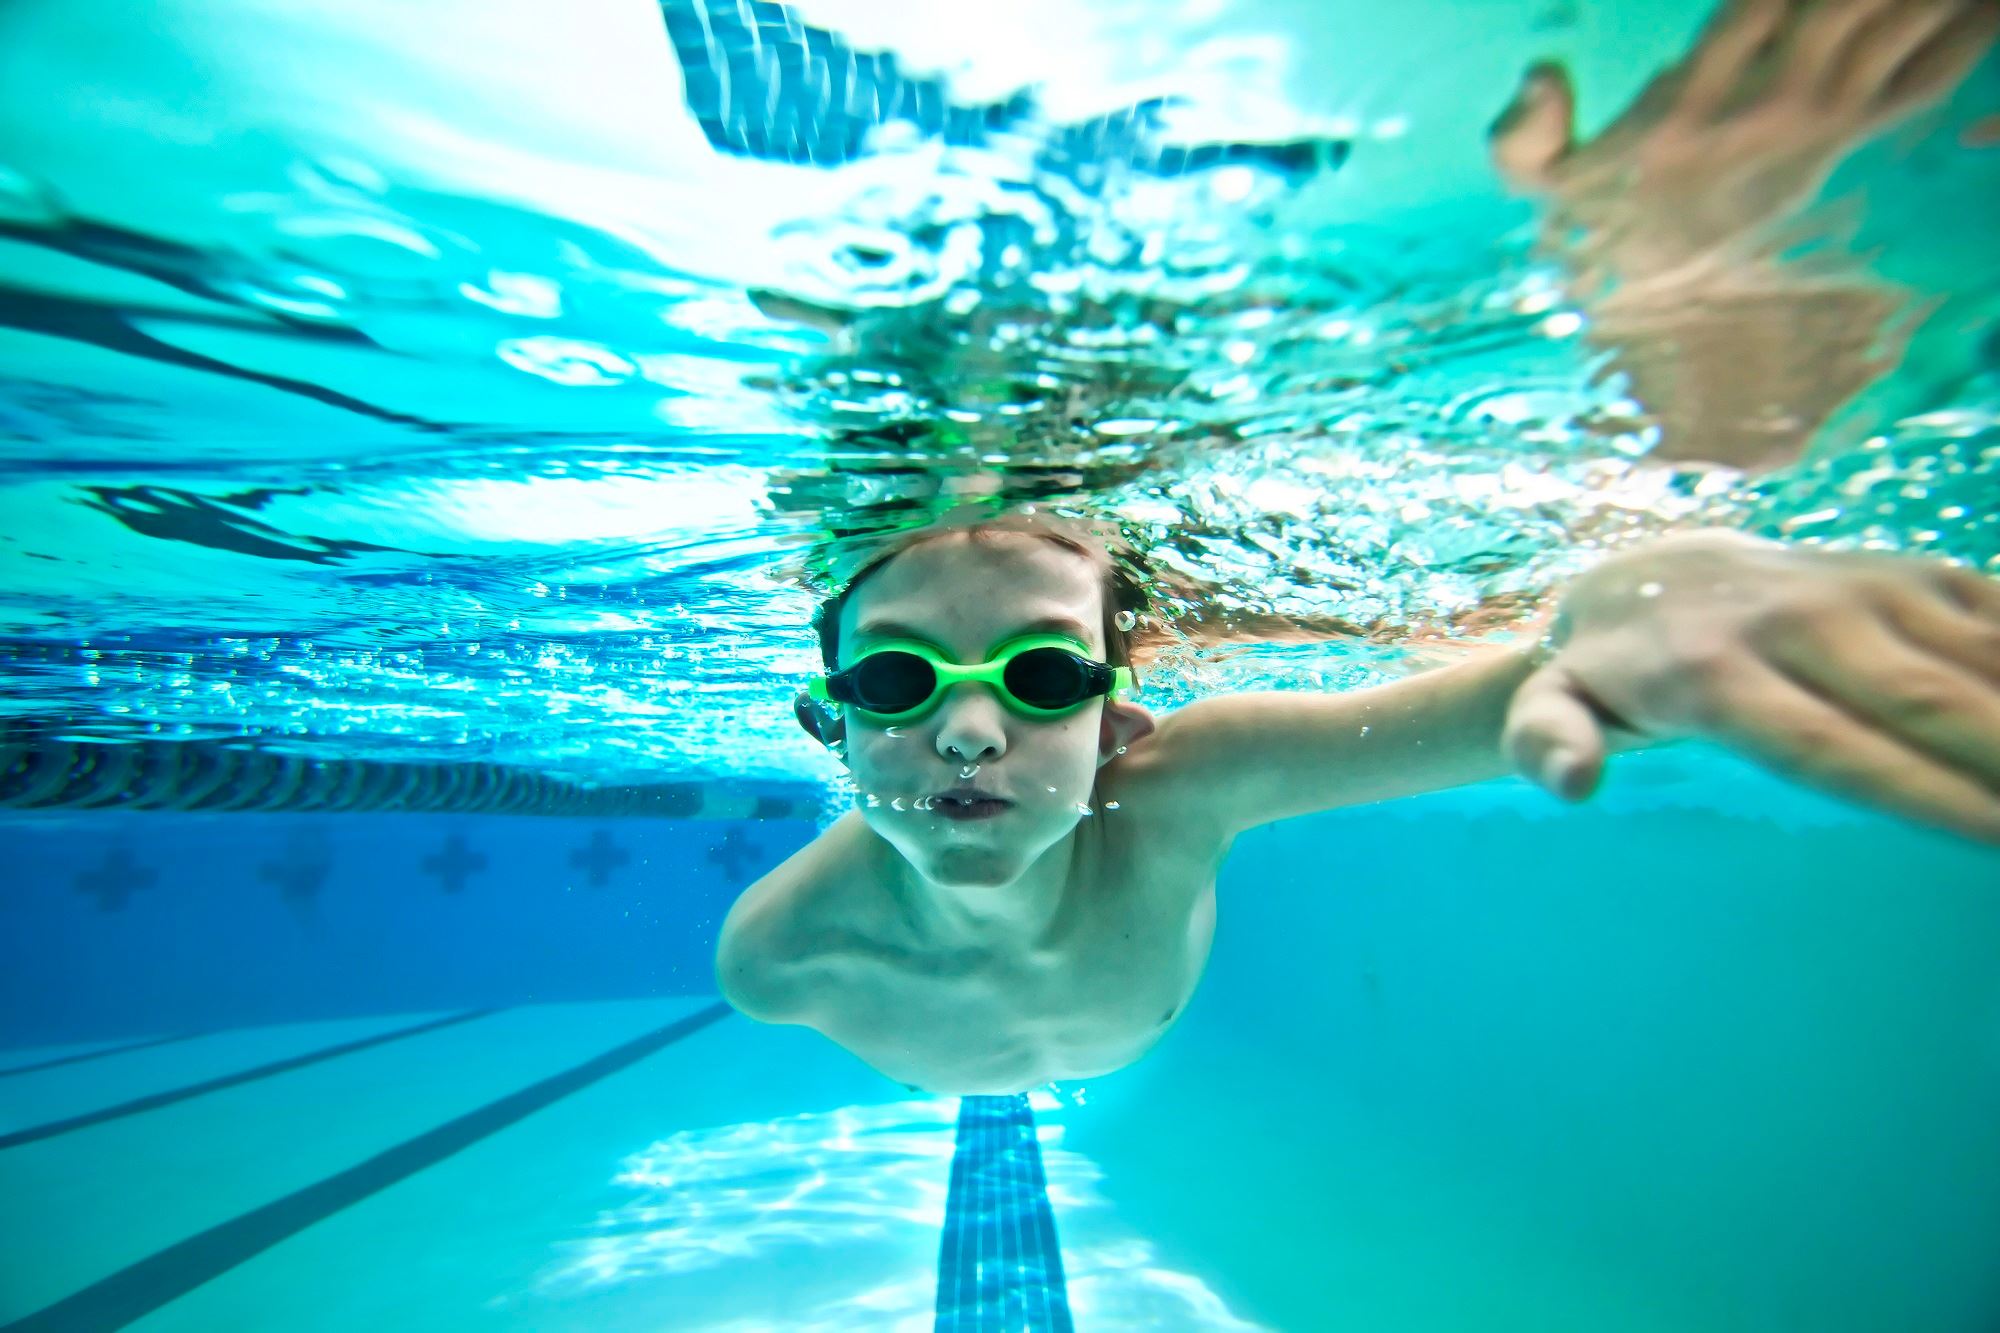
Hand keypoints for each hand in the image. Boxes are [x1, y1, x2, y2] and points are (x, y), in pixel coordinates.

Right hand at [1491, 0, 1999, 281]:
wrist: (1682, 338)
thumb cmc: (1608, 254)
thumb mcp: (1539, 198)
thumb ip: (1524, 135)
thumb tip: (1539, 73)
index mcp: (1689, 109)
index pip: (1750, 5)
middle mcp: (1764, 111)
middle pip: (1839, 0)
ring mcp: (1822, 130)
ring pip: (1893, 18)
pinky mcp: (1862, 152)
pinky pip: (1929, 77)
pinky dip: (1956, 37)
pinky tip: (1967, 15)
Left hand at [1502, 529, 1999, 844]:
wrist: (1650, 567)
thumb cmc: (1609, 674)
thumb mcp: (1552, 708)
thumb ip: (1548, 743)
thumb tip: (1572, 783)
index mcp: (1719, 674)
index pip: (1834, 748)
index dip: (1924, 797)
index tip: (1999, 842)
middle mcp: (1803, 622)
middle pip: (1931, 703)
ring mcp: (1868, 587)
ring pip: (1986, 656)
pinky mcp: (1919, 572)